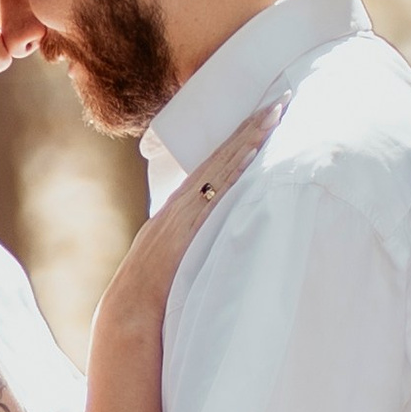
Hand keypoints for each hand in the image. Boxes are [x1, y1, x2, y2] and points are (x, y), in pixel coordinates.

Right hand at [99, 103, 277, 327]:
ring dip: (249, 138)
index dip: (239, 140)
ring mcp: (183, 212)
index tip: (263, 118)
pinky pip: (216, 191)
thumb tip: (214, 244)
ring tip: (275, 113)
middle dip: (250, 126)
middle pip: (220, 155)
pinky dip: (233, 168)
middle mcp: (180, 203)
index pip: (214, 165)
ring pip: (221, 165)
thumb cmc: (153, 295)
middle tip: (281, 100)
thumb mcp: (176, 261)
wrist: (130, 311)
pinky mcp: (188, 225)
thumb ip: (194, 245)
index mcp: (178, 210)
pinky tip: (252, 150)